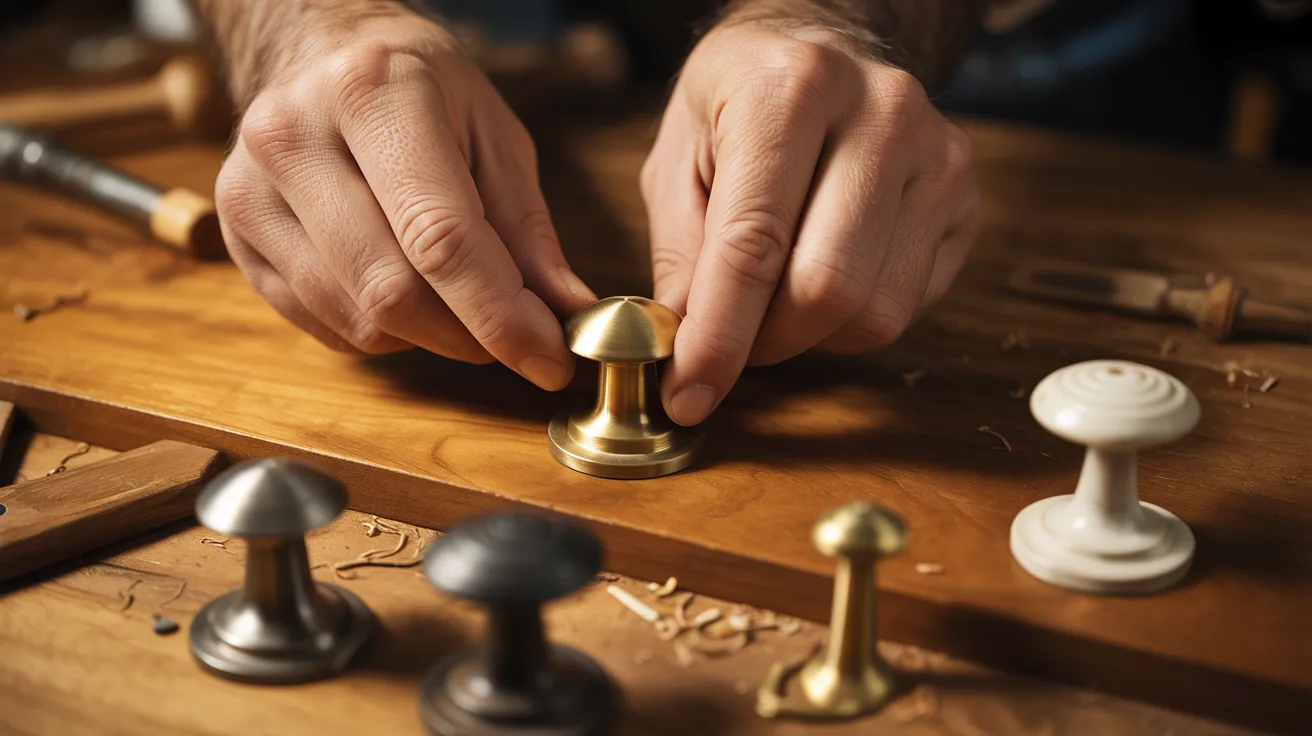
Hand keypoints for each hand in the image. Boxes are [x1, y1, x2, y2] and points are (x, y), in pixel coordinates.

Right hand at [214, 7, 593, 389]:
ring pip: (359, 320)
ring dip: (430, 337)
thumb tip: (567, 313)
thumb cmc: (420, 90)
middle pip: (392, 290)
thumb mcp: (494, 133)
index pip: (439, 237)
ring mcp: (252, 190)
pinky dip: (383, 331)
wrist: (319, 52)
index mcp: (373, 94)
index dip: (500, 315)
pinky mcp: (236, 235)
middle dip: (470, 336)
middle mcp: (295, 137)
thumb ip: (529, 229)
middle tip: (515, 336)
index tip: (550, 359)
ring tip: (458, 299)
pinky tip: (403, 286)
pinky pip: (327, 326)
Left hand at [641, 20, 979, 424]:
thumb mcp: (677, 157)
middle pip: (826, 289)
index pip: (753, 246)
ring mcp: (937, 154)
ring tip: (772, 306)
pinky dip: (851, 321)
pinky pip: (907, 306)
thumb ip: (679, 253)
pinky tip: (822, 278)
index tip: (688, 395)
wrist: (828, 41)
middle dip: (765, 344)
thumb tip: (685, 349)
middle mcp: (880, 113)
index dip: (717, 338)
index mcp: (788, 90)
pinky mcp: (965, 196)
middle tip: (728, 344)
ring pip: (874, 311)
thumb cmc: (740, 102)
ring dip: (809, 338)